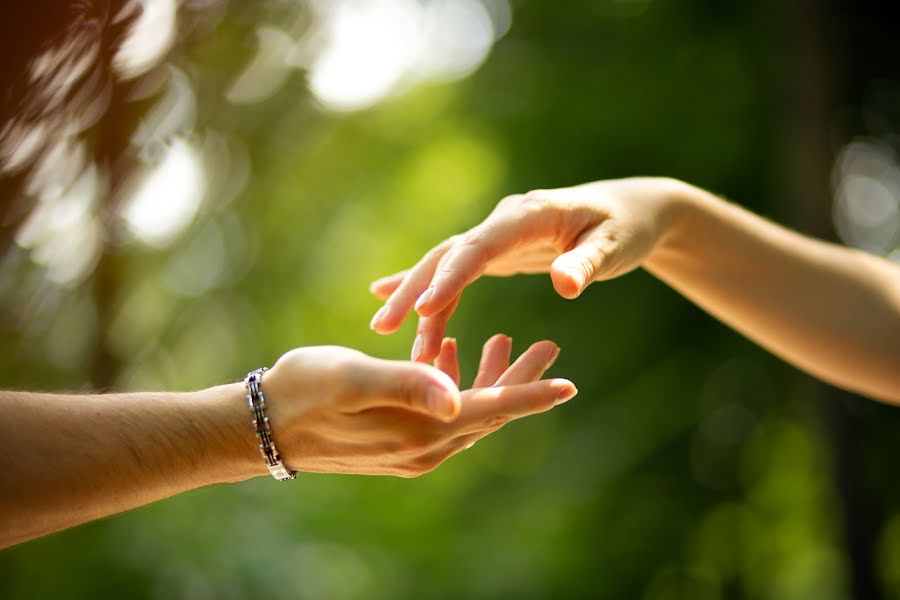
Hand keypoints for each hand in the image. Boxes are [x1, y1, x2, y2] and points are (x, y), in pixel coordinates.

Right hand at [262, 336, 575, 476]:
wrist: (258, 427)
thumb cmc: (302, 391)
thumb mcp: (352, 377)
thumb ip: (406, 383)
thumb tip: (457, 397)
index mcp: (420, 430)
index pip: (490, 412)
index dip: (529, 394)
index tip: (568, 382)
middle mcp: (423, 447)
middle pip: (487, 413)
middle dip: (519, 380)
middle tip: (547, 345)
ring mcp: (409, 449)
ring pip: (465, 413)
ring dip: (487, 378)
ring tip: (502, 340)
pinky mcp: (395, 443)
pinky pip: (440, 416)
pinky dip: (453, 385)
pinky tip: (451, 352)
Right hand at [368, 177, 686, 361]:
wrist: (631, 210)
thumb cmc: (627, 228)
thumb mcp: (615, 246)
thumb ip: (587, 264)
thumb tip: (564, 285)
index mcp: (528, 216)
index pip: (480, 247)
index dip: (450, 278)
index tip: (423, 309)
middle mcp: (504, 221)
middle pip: (449, 255)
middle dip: (415, 290)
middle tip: (383, 327)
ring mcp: (497, 235)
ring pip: (445, 264)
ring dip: (416, 295)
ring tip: (382, 327)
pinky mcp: (497, 250)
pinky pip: (454, 267)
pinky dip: (423, 282)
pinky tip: (387, 293)